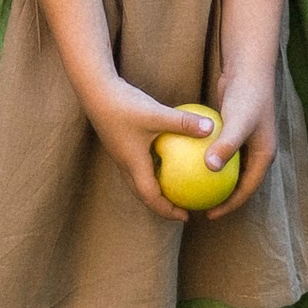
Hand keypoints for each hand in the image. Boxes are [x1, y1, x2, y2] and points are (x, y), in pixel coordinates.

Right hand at [84, 78, 216, 222]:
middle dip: (163, 205)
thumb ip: (184, 123)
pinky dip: (154, 169)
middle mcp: (125, 164)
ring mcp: (122, 154)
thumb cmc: (124, 104)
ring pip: (139, 180)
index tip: (186, 216)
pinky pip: (139, 165)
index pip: (150, 197)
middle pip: (144, 194)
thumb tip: (212, 129)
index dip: (167, 211)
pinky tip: (169, 157)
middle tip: (183, 207)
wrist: (95, 91)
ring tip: (177, 187)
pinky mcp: (121, 144)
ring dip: (157, 189)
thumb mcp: (157, 114)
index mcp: (133, 164)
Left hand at [201, 70, 277, 219]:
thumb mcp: (238, 122)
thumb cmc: (246, 96)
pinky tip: (184, 161)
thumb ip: (227, 145)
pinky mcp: (233, 131)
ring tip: (190, 188)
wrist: (249, 69)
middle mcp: (256, 151)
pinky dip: (206, 158)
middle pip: (238, 183)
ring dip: (213, 179)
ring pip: (228, 168)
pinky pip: (219, 151)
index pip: (246, 189)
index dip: (229, 205)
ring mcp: (245, 141)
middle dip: (220, 197)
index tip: (209, 214)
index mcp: (263, 156)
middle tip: (198, 205)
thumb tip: (211, 168)